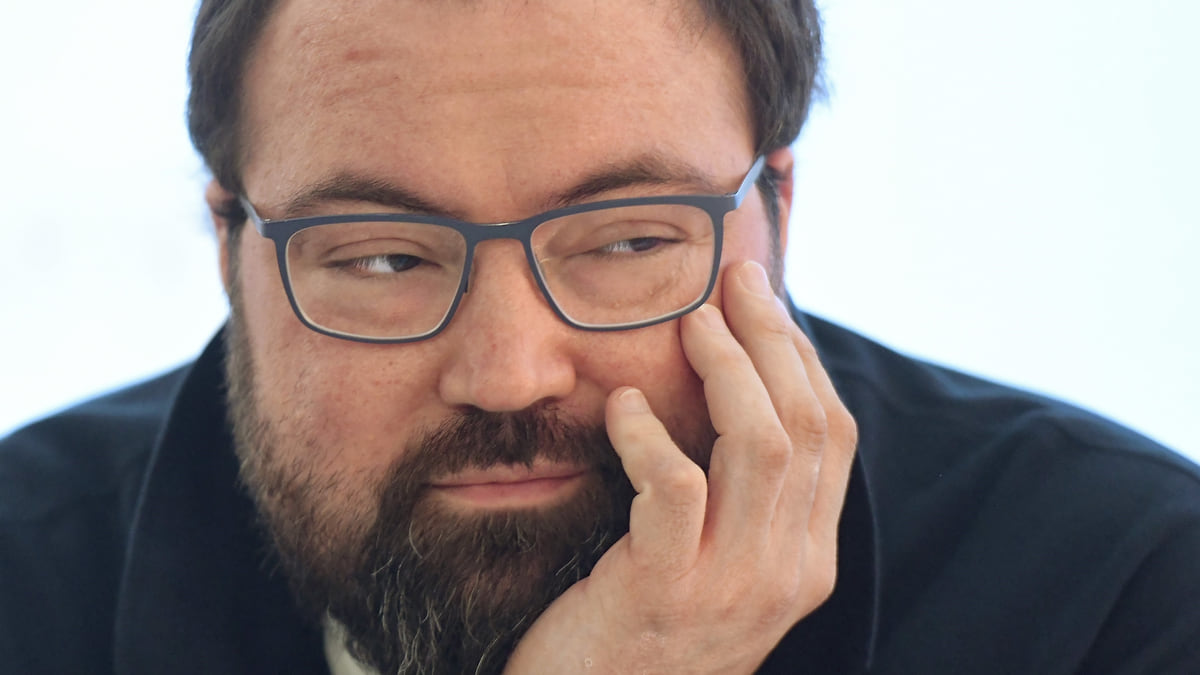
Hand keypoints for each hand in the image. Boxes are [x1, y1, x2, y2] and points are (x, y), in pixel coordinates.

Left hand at [503, 261, 858, 673]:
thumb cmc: (641, 628)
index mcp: (807, 560)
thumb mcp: (715, 565)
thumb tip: (736, 391)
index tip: (766, 304)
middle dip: (773, 340)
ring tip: (692, 322)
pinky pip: (675, 485)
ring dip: (728, 368)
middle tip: (734, 281)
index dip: (802, 359)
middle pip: (807, 425)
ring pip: (760, 443)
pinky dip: (649, 433)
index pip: (834, 437)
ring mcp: (733, 586)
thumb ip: (739, 497)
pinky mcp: (664, 589)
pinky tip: (622, 406)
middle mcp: (787, 573)